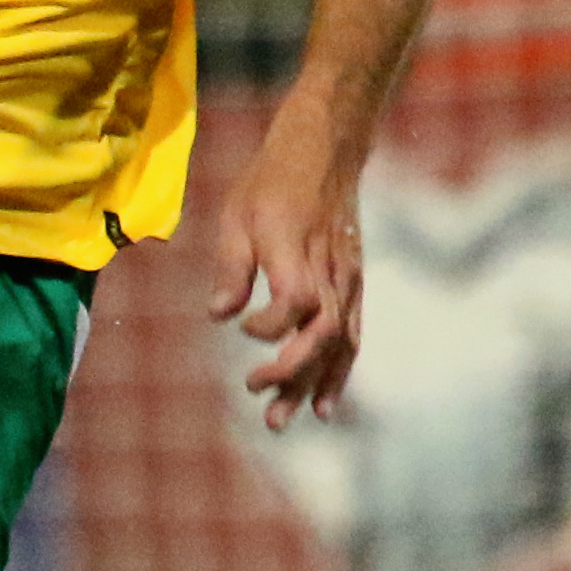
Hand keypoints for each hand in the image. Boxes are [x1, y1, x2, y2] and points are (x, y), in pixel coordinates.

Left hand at [207, 103, 367, 430]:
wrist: (324, 152)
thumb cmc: (271, 182)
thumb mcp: (237, 216)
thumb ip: (231, 268)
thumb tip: (218, 315)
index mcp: (297, 249)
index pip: (295, 302)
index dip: (268, 326)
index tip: (241, 328)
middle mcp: (330, 270)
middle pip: (321, 334)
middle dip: (290, 371)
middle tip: (254, 392)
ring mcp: (347, 279)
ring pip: (338, 343)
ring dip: (311, 384)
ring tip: (283, 418)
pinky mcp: (352, 284)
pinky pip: (352, 335)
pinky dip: (338, 372)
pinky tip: (321, 403)